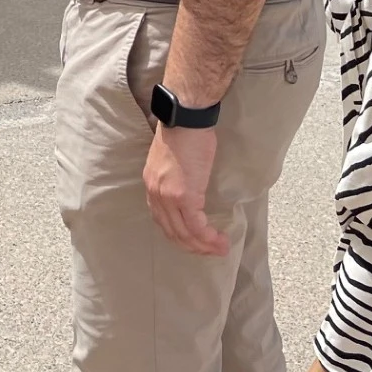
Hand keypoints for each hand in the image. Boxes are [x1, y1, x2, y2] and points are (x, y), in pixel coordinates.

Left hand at [143, 122, 228, 255]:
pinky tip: (219, 240)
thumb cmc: (184, 133)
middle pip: (172, 232)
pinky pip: (196, 226)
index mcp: (151, 185)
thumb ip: (175, 177)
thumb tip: (188, 187)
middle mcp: (156, 195)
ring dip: (203, 246)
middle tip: (210, 251)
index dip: (179, 234)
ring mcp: (169, 197)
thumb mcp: (171, 159)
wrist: (185, 119)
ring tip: (220, 249)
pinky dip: (208, 237)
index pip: (162, 220)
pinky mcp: (184, 196)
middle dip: (193, 246)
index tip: (195, 240)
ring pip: (185, 233)